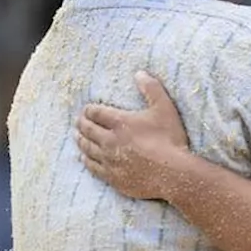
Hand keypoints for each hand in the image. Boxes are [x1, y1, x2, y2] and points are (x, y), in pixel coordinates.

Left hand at [76, 71, 189, 199]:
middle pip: (88, 130)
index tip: (86, 109)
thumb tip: (139, 73)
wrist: (173, 174)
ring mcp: (109, 160)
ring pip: (87, 148)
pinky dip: (86, 160)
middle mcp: (109, 140)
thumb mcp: (165, 109)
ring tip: (78, 137)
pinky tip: (84, 158)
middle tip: (78, 121)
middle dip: (81, 123)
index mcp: (120, 122)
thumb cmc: (170, 140)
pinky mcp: (112, 177)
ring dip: (81, 141)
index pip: (96, 112)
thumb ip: (152, 89)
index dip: (89, 109)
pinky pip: (93, 167)